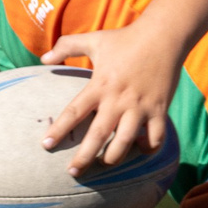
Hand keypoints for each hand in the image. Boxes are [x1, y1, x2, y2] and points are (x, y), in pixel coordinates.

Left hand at [40, 26, 179, 169]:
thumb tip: (42, 59)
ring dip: (113, 158)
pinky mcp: (160, 110)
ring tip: (104, 164)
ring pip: (125, 143)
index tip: (46, 145)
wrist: (164, 34)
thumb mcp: (94, 39)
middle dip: (83, 158)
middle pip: (97, 136)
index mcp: (99, 85)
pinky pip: (155, 138)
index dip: (59, 130)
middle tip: (72, 173)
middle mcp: (118, 99)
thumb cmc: (126, 38)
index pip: (74, 112)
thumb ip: (66, 47)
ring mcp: (140, 107)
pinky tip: (139, 149)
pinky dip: (147, 149)